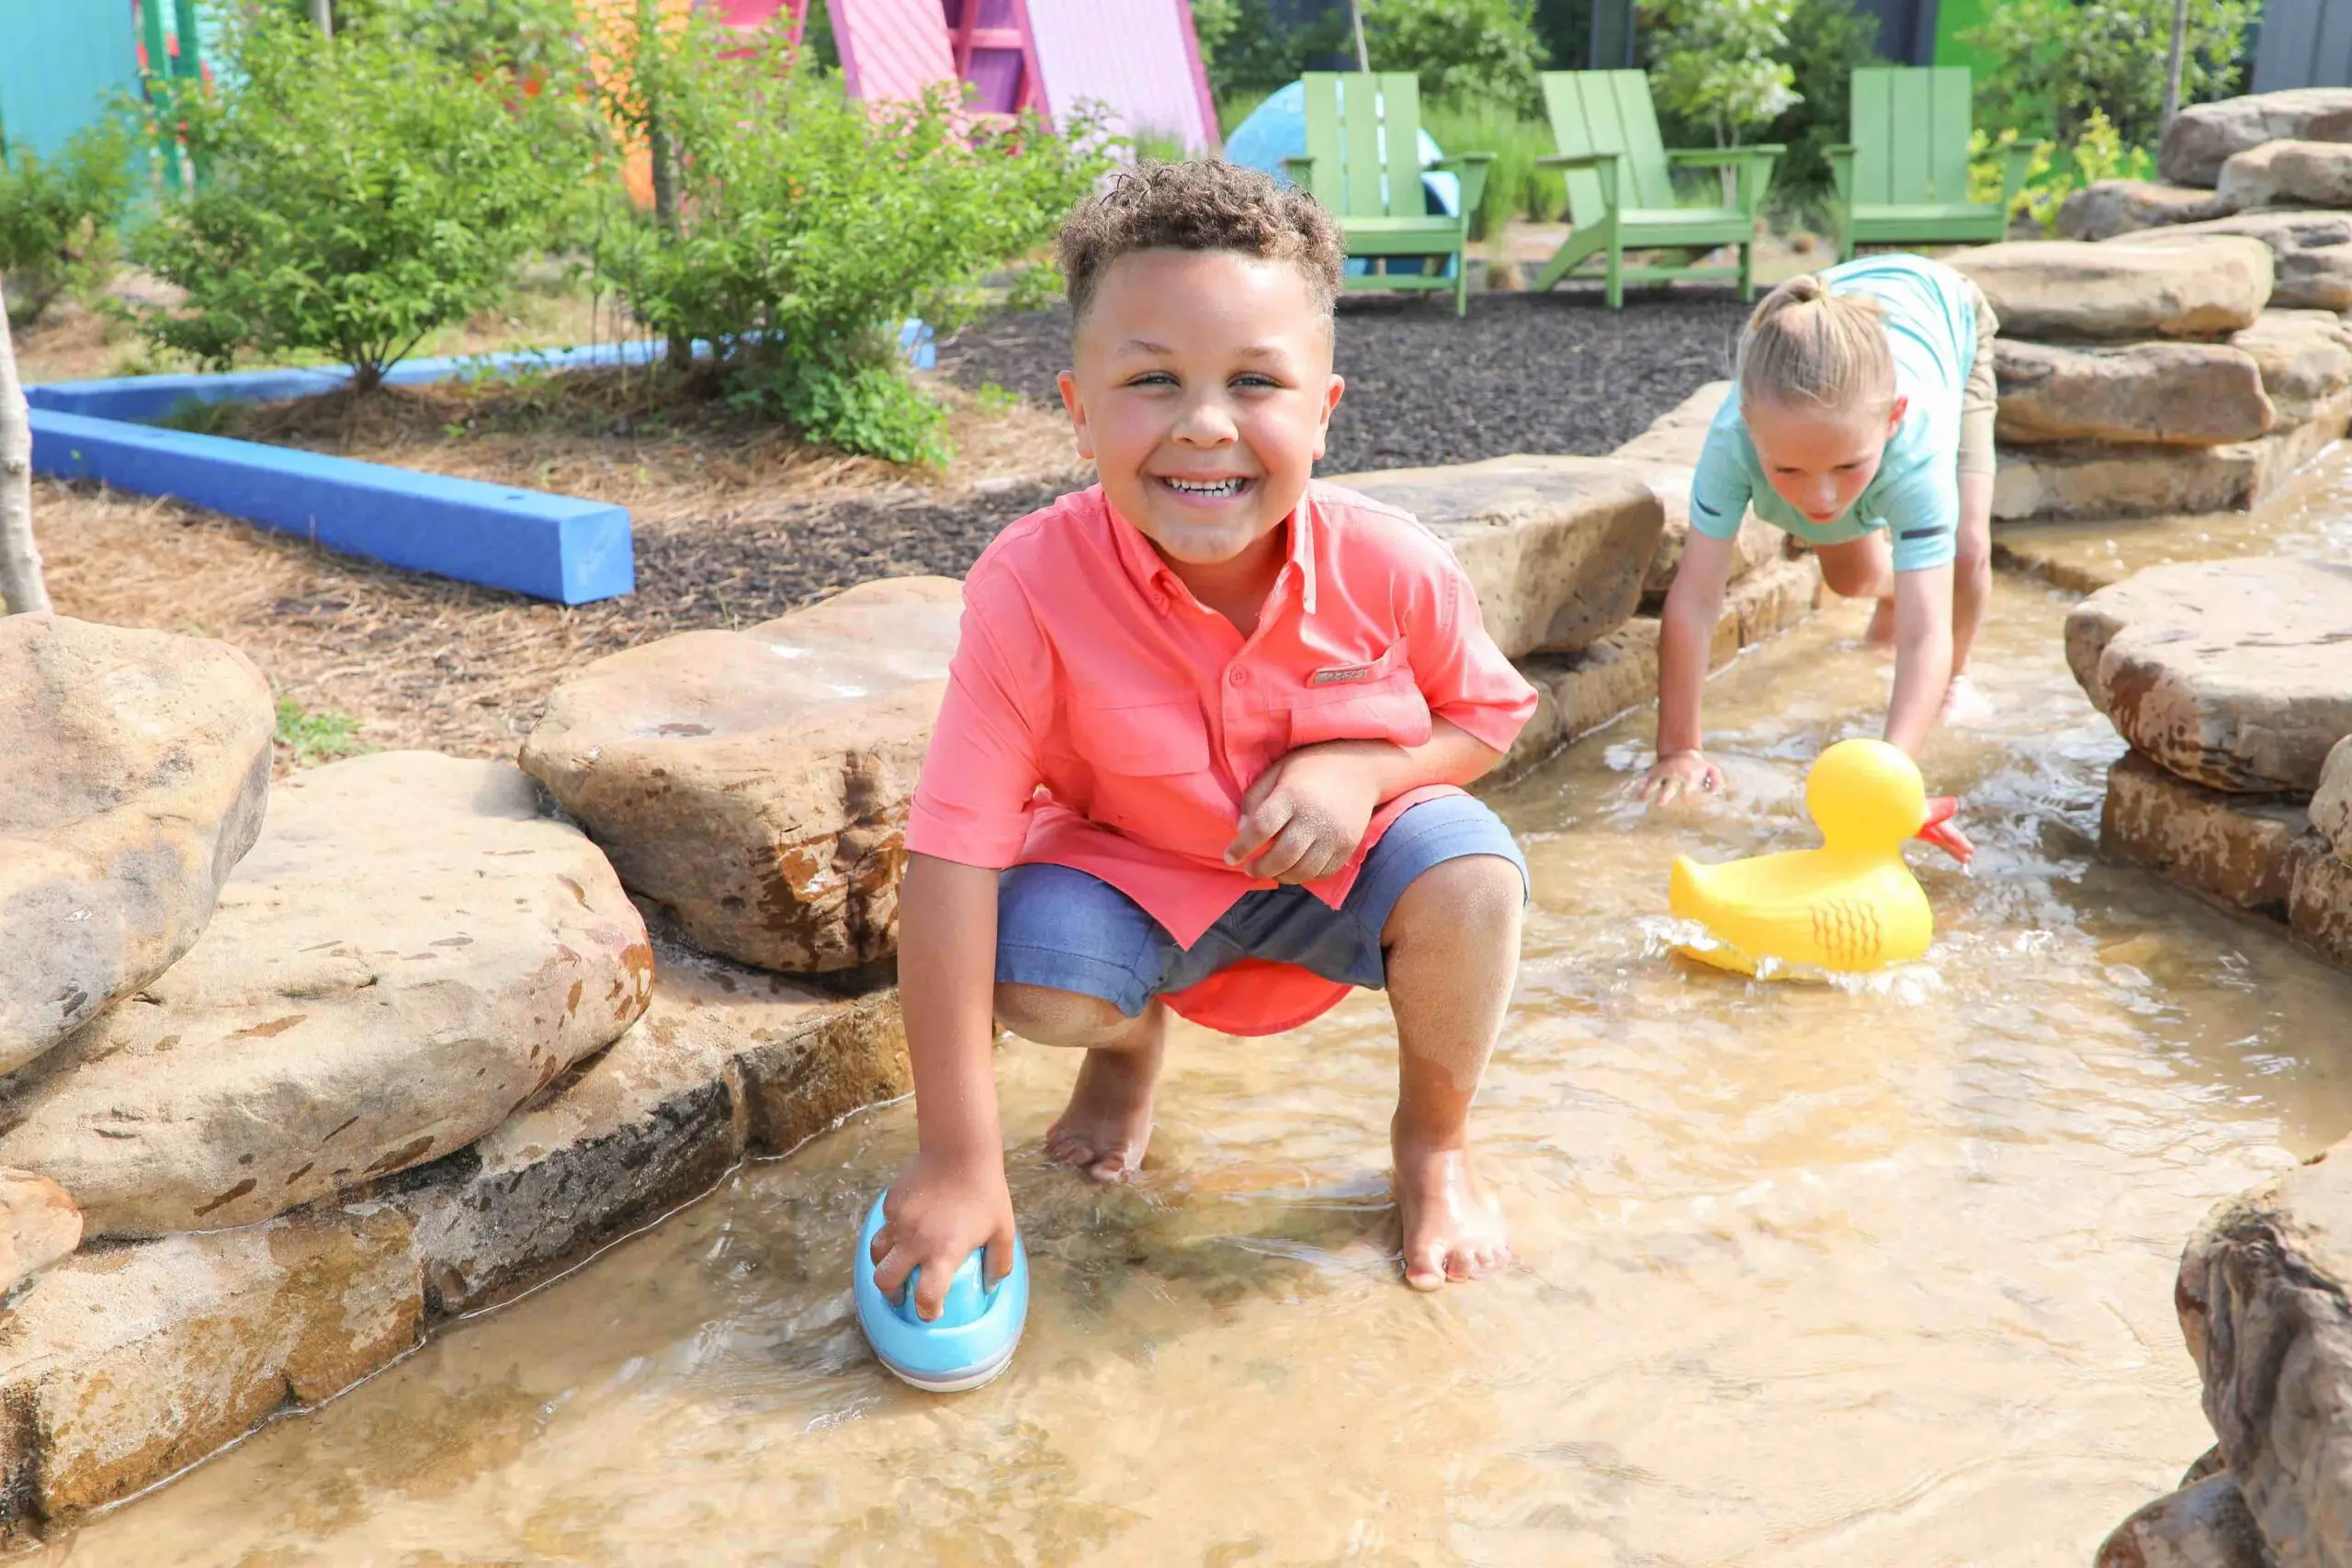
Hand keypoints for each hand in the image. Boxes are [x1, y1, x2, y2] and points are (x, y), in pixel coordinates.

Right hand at [867, 1150, 1016, 1321]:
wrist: (960, 1150)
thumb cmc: (986, 1191)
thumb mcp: (1003, 1230)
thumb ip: (999, 1262)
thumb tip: (991, 1284)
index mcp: (943, 1253)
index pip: (926, 1297)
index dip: (926, 1312)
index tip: (931, 1312)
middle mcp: (915, 1242)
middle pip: (885, 1281)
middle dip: (892, 1294)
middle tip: (903, 1294)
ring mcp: (898, 1222)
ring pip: (877, 1254)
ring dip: (885, 1265)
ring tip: (898, 1264)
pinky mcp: (891, 1203)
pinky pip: (884, 1226)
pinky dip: (892, 1233)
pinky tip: (908, 1228)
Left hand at [1225, 741, 1387, 883]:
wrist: (1361, 769)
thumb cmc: (1311, 768)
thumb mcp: (1278, 771)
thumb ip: (1254, 798)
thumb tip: (1241, 830)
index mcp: (1292, 795)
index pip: (1261, 827)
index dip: (1241, 846)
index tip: (1230, 857)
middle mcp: (1314, 817)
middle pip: (1283, 855)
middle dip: (1260, 869)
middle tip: (1249, 869)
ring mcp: (1334, 834)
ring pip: (1304, 870)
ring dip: (1281, 877)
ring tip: (1270, 872)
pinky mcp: (1348, 845)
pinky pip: (1323, 872)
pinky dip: (1304, 876)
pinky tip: (1293, 869)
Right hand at [1641, 749, 1724, 805]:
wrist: (1682, 752)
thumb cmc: (1698, 767)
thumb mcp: (1711, 770)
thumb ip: (1716, 781)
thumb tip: (1716, 791)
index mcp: (1688, 777)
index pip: (1686, 788)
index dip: (1685, 795)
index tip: (1683, 802)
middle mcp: (1674, 776)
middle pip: (1669, 785)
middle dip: (1665, 793)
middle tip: (1660, 803)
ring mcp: (1663, 773)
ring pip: (1654, 781)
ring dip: (1648, 790)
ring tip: (1641, 798)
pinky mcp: (1654, 772)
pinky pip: (1645, 778)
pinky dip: (1640, 784)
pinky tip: (1635, 794)